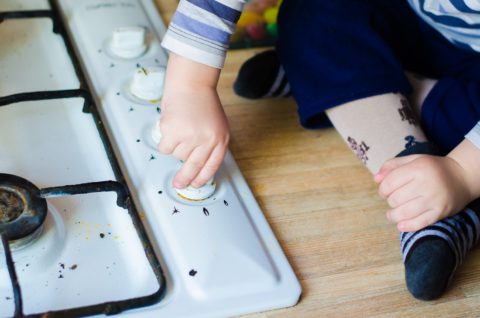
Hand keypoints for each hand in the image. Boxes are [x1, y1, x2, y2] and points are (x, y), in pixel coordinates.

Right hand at [158, 54, 229, 188]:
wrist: (191, 83)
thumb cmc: (202, 102)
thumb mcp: (216, 125)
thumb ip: (210, 144)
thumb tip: (197, 165)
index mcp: (221, 139)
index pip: (212, 165)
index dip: (202, 177)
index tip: (195, 184)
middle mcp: (207, 140)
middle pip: (194, 167)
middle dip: (185, 178)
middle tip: (178, 185)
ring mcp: (190, 136)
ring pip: (177, 155)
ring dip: (175, 146)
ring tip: (180, 129)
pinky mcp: (173, 131)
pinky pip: (165, 148)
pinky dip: (165, 141)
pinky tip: (171, 127)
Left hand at [374, 154, 472, 231]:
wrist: (462, 177)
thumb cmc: (432, 168)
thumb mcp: (413, 160)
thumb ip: (392, 165)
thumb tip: (375, 178)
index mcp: (418, 168)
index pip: (389, 183)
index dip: (382, 189)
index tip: (385, 191)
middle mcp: (426, 184)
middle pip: (395, 199)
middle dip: (389, 201)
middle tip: (393, 200)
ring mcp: (434, 200)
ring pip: (404, 213)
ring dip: (393, 215)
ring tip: (392, 214)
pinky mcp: (440, 213)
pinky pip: (419, 223)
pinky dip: (407, 226)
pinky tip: (400, 224)